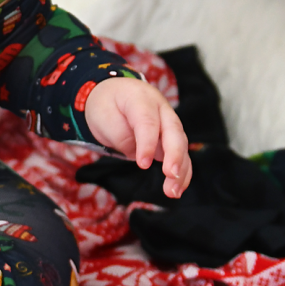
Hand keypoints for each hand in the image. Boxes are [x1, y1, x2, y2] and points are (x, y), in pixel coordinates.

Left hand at [83, 77, 191, 198]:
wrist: (113, 94)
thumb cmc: (107, 105)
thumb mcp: (103, 115)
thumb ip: (120, 135)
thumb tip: (140, 156)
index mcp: (141, 98)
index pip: (148, 121)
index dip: (147, 143)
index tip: (143, 164)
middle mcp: (160, 108)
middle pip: (173, 131)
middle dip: (174, 155)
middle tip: (171, 175)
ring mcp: (169, 122)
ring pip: (181, 145)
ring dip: (180, 169)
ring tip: (173, 192)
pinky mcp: (170, 137)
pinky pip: (180, 154)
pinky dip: (182, 171)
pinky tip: (178, 188)